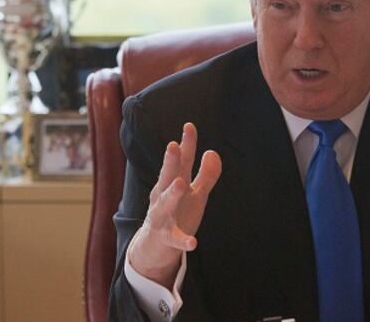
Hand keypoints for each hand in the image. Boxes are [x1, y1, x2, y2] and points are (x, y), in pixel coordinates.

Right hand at [128, 122, 221, 287]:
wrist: (157, 245)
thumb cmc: (178, 213)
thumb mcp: (196, 194)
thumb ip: (206, 175)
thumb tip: (213, 152)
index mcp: (174, 183)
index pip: (182, 161)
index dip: (186, 144)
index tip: (189, 126)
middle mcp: (164, 196)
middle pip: (167, 176)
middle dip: (170, 162)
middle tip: (173, 146)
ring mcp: (163, 216)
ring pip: (165, 204)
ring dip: (172, 193)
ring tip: (181, 183)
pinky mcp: (166, 237)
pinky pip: (175, 239)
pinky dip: (183, 241)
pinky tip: (193, 242)